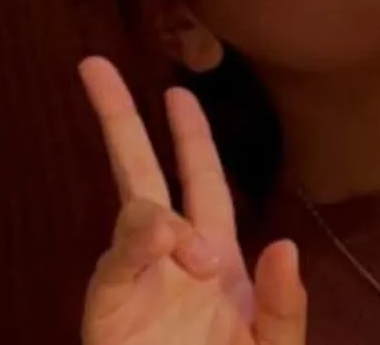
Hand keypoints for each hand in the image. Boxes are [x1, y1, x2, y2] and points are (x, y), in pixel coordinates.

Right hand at [78, 57, 306, 344]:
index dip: (190, 139)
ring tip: (197, 263)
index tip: (178, 93)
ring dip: (160, 217)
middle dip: (122, 122)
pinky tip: (161, 237)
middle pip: (143, 175)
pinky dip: (136, 243)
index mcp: (218, 263)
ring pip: (133, 215)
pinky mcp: (109, 310)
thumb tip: (281, 241)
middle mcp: (173, 261)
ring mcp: (137, 284)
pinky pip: (117, 264)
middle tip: (94, 67)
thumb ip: (285, 304)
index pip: (202, 183)